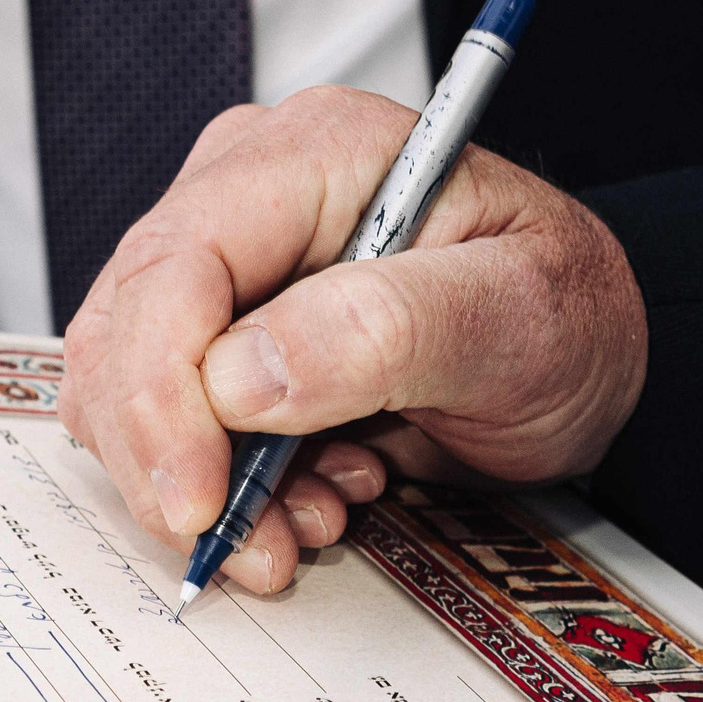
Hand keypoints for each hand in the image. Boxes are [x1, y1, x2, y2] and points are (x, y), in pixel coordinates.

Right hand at [59, 87, 647, 593]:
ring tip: (313, 520)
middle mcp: (245, 195)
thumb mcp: (518, 317)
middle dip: (175, 462)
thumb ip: (388, 330)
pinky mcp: (215, 337)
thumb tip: (238, 377)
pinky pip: (162, 426)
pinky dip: (220, 489)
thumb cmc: (564, 319)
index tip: (196, 500)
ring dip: (201, 487)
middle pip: (126, 334)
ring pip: (125, 391)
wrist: (577, 360)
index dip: (160, 394)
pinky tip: (310, 497)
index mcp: (315, 154)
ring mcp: (222, 267)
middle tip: (258, 547)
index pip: (176, 265)